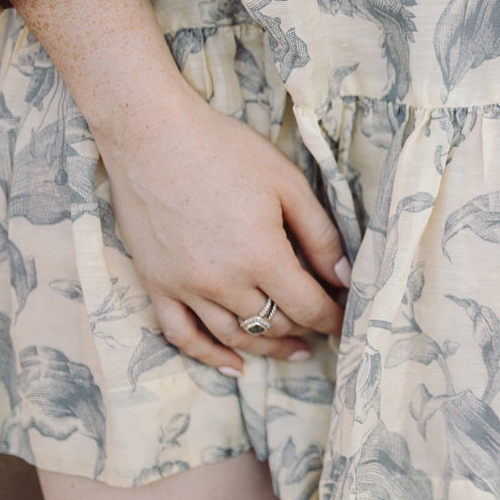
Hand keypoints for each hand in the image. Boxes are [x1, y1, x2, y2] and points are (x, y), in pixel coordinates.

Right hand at [8, 0, 349, 377]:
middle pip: (276, 324)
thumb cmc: (225, 151)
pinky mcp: (156, 284)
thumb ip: (320, 235)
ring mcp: (186, 287)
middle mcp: (223, 282)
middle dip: (306, 329)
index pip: (309, 307)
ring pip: (235, 336)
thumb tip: (345, 277)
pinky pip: (182, 336)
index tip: (348, 322)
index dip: (334, 319)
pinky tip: (234, 365)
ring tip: (295, 351)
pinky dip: (210, 356)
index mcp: (262, 256)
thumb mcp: (288, 184)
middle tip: (325, 328)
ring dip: (269, 348)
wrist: (151, 135)